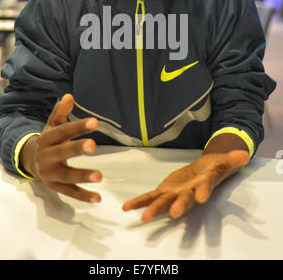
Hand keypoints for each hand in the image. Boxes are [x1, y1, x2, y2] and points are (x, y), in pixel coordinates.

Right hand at [20, 93, 101, 201]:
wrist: (30, 160)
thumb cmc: (48, 139)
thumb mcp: (52, 125)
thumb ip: (61, 112)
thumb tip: (69, 96)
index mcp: (46, 139)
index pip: (63, 131)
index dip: (78, 126)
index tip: (95, 122)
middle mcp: (46, 156)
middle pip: (63, 152)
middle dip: (77, 148)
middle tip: (93, 145)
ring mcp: (50, 173)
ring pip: (67, 175)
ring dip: (83, 176)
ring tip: (100, 176)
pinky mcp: (55, 187)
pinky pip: (70, 192)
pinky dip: (83, 196)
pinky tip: (98, 198)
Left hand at [122, 150, 248, 222]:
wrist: (203, 172)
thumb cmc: (214, 168)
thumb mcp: (222, 161)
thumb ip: (231, 158)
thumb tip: (244, 153)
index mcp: (203, 184)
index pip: (204, 187)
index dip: (203, 191)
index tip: (201, 196)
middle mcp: (188, 193)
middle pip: (183, 199)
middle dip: (179, 206)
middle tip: (174, 214)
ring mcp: (174, 193)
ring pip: (163, 202)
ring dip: (153, 209)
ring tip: (144, 218)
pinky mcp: (165, 190)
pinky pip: (150, 197)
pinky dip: (139, 202)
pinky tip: (126, 208)